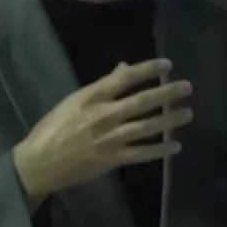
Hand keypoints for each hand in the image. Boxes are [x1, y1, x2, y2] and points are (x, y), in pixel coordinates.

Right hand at [13, 59, 192, 199]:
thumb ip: (101, 85)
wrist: (40, 162)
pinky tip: (176, 146)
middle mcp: (103, 115)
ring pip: (146, 127)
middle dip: (166, 93)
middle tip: (187, 87)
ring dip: (169, 120)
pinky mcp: (112, 159)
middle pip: (141, 101)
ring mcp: (109, 138)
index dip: (148, 69)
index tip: (167, 65)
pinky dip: (159, 150)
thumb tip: (124, 69)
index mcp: (92, 97)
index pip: (125, 78)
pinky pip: (141, 154)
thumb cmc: (53, 127)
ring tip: (187, 113)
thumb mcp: (73, 100)